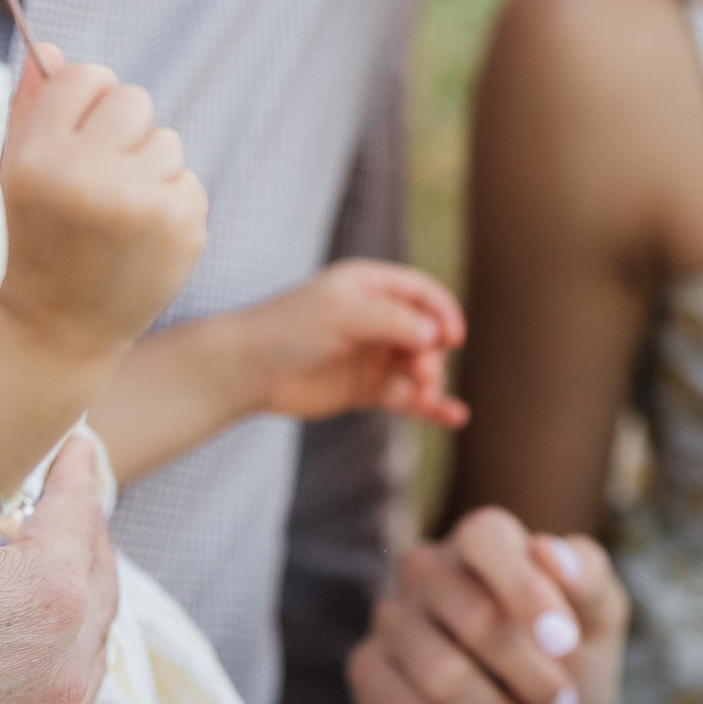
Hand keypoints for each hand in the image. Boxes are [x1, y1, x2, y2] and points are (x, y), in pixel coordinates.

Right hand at [0, 45, 208, 361]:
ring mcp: (137, 202)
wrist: (57, 330)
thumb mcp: (17, 173)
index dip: (86, 101)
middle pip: (133, 98)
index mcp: (36, 158)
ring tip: (118, 217)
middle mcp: (84, 176)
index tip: (78, 134)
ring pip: (167, 140)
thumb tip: (50, 46)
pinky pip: (189, 180)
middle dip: (123, 131)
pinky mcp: (180, 224)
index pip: (85, 76)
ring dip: (149, 170)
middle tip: (101, 181)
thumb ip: (32, 107)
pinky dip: (171, 204)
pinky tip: (142, 240)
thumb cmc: (36, 240)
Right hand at [0, 434, 119, 703]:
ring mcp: (57, 702)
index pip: (80, 511)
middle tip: (67, 481)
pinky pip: (73, 664)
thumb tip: (6, 439)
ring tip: (56, 536)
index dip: (75, 467)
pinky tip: (35, 604)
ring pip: (92, 619)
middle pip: (97, 565)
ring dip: (80, 573)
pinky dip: (66, 627)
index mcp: (46, 597)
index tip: (74, 440)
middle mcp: (65, 658)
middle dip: (82, 519)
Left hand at [241, 260, 469, 426]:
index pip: (422, 294)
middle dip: (431, 354)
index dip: (443, 313)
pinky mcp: (366, 388)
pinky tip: (454, 416)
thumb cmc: (290, 329)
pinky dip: (430, 406)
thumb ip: (391, 320)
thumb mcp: (343, 314)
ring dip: (429, 382)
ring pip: (418, 367)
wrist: (248, 369)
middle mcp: (377, 318)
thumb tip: (435, 335)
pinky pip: (407, 396)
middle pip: (425, 334)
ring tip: (423, 396)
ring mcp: (373, 355)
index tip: (453, 338)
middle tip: (421, 374)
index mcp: (371, 287)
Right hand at [348, 508, 627, 703]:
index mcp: (481, 538)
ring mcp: (390, 615)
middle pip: (473, 616)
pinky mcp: (366, 664)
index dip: (525, 590)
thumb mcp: (597, 616)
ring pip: (442, 674)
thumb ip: (587, 575)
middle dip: (530, 672)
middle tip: (563, 702)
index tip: (566, 644)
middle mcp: (426, 565)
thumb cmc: (570, 658)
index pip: (484, 535)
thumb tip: (547, 550)